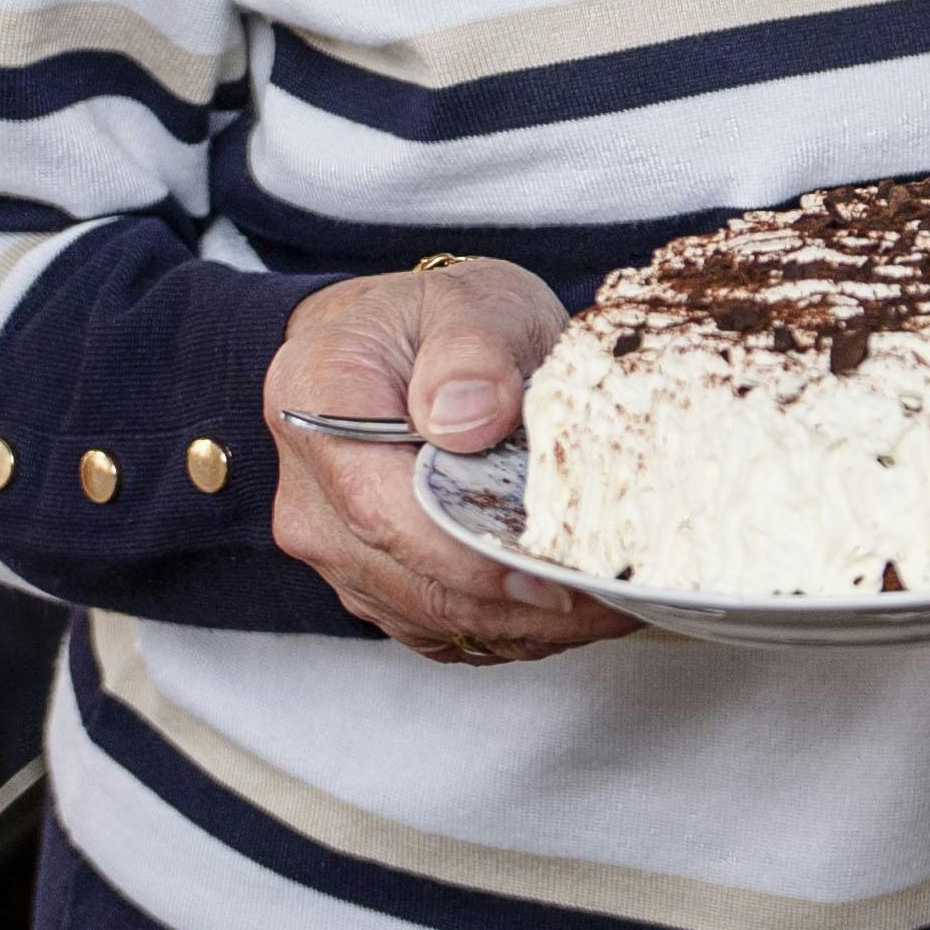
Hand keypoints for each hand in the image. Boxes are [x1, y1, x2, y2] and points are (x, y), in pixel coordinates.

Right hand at [261, 261, 634, 665]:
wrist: (398, 345)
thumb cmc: (437, 320)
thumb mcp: (469, 300)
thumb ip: (471, 350)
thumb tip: (469, 419)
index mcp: (317, 405)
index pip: (382, 508)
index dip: (468, 556)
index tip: (550, 575)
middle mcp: (311, 494)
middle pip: (412, 581)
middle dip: (519, 605)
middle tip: (619, 601)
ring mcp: (336, 548)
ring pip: (431, 618)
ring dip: (525, 625)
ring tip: (614, 606)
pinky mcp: (371, 583)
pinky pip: (439, 629)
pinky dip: (508, 629)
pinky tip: (573, 609)